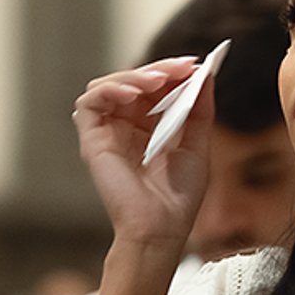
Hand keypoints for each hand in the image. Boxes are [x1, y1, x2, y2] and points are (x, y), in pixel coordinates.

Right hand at [73, 59, 212, 250]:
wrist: (161, 229)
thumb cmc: (178, 198)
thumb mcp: (197, 145)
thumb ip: (199, 110)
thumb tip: (205, 76)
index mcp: (149, 128)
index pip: (154, 88)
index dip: (171, 72)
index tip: (194, 65)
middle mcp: (125, 127)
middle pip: (133, 81)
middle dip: (157, 69)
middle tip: (180, 68)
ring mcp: (107, 133)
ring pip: (109, 85)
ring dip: (133, 76)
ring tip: (157, 81)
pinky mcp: (92, 140)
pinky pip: (90, 102)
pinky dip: (109, 90)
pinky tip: (132, 95)